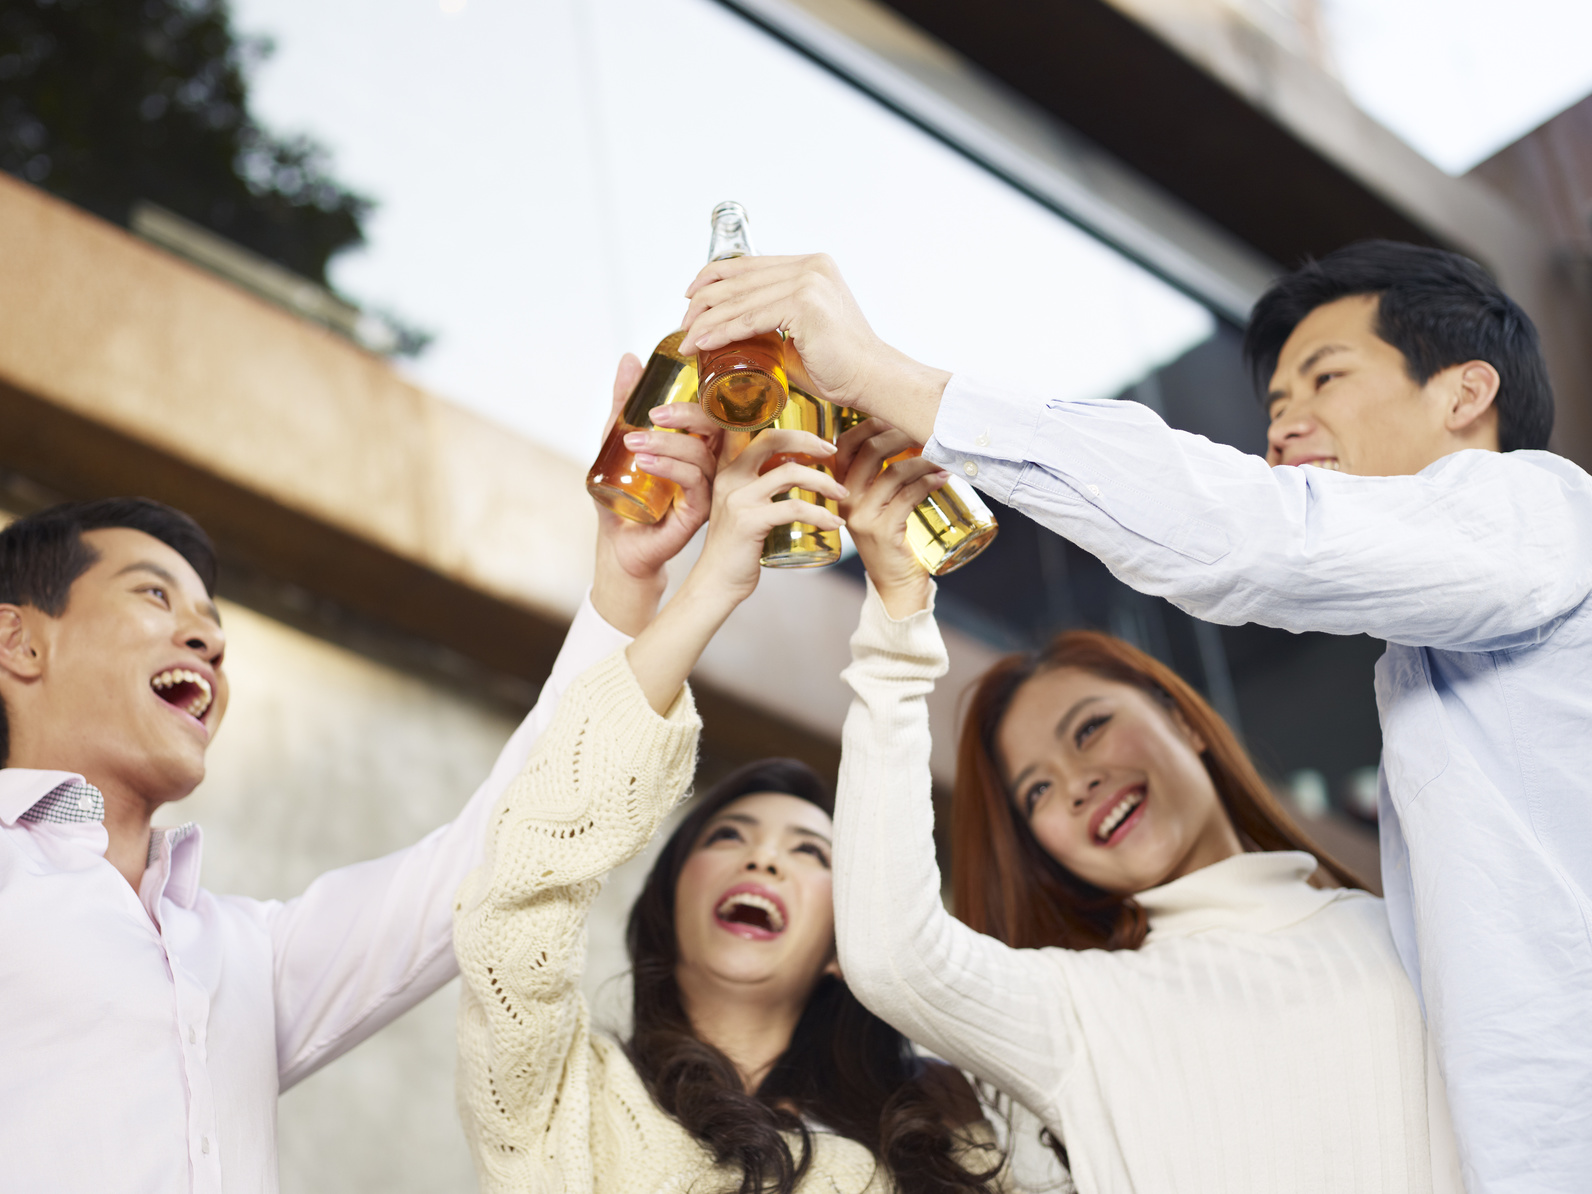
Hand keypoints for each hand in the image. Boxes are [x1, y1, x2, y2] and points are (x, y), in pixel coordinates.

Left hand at [592, 354, 719, 634]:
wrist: (620, 544)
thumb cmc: (624, 494)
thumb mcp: (617, 441)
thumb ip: (626, 403)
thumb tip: (630, 359)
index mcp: (700, 444)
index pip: (711, 412)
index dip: (696, 397)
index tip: (660, 394)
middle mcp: (711, 463)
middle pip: (717, 428)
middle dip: (687, 415)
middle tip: (652, 414)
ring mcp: (710, 487)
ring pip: (703, 454)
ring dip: (668, 443)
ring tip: (634, 442)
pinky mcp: (701, 511)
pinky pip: (695, 482)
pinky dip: (672, 467)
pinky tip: (646, 462)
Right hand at [625, 427, 845, 712]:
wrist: (716, 583)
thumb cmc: (738, 548)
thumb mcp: (744, 508)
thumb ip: (762, 485)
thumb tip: (801, 470)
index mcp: (728, 469)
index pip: (754, 431)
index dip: (788, 428)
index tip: (819, 439)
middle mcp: (729, 477)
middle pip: (772, 439)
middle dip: (808, 441)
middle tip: (833, 453)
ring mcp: (737, 498)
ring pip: (790, 473)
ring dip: (824, 482)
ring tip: (842, 494)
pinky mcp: (749, 521)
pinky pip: (793, 507)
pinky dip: (820, 514)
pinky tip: (835, 523)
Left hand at [678, 254, 950, 443]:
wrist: (872, 380)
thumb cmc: (841, 366)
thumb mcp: (798, 335)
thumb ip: (770, 325)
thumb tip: (735, 335)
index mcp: (811, 266)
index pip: (749, 265)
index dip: (714, 277)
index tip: (691, 298)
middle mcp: (810, 266)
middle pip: (740, 278)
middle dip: (704, 301)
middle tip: (684, 324)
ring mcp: (809, 281)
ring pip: (740, 299)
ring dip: (706, 321)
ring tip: (686, 339)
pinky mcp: (805, 303)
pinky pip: (750, 318)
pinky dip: (722, 330)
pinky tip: (703, 342)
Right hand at [837, 417, 945, 618]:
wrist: (896, 586)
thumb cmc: (893, 540)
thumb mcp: (878, 505)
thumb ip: (880, 476)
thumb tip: (908, 432)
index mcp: (839, 490)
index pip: (845, 445)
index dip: (870, 424)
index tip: (898, 416)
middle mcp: (844, 501)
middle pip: (870, 451)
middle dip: (901, 434)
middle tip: (927, 431)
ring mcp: (861, 517)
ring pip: (893, 472)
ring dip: (923, 459)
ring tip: (942, 457)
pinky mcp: (882, 531)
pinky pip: (908, 495)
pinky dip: (928, 482)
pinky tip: (943, 477)